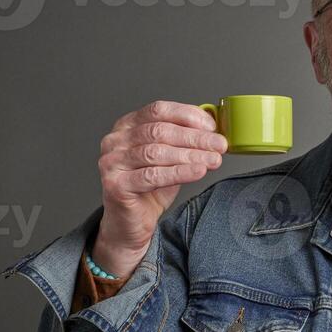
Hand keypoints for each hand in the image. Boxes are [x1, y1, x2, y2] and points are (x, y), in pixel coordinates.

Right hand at [93, 101, 226, 279]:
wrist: (130, 221)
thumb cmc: (150, 188)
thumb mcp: (170, 158)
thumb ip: (185, 142)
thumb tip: (214, 129)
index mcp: (127, 125)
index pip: (158, 110)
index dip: (188, 115)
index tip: (212, 126)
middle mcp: (115, 140)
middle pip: (160, 131)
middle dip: (195, 138)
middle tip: (220, 145)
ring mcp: (111, 162)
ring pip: (156, 152)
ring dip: (191, 155)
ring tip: (214, 159)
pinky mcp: (115, 184)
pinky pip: (152, 176)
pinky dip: (179, 172)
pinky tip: (198, 171)